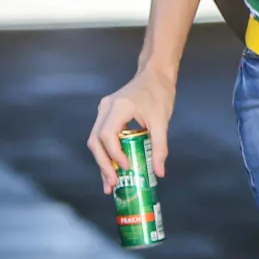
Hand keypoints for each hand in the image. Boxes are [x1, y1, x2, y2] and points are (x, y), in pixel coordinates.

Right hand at [87, 68, 175, 193]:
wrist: (156, 73)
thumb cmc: (160, 93)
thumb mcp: (162, 121)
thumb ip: (160, 147)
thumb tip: (159, 172)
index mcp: (118, 107)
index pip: (107, 135)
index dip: (114, 155)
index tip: (126, 168)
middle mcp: (106, 108)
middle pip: (95, 140)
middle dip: (103, 164)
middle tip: (112, 184)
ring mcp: (104, 110)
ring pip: (96, 140)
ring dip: (103, 161)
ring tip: (110, 183)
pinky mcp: (107, 114)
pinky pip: (102, 136)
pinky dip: (107, 152)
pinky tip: (113, 168)